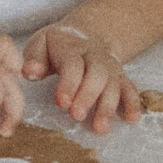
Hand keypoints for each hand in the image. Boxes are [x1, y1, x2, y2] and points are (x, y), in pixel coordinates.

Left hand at [22, 22, 141, 133]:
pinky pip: (130, 88)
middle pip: (96, 74)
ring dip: (108, 106)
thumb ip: (34, 59)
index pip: (72, 64)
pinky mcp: (120, 77)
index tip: (62, 102)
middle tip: (77, 115)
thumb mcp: (40, 44)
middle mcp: (94, 57)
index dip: (68, 83)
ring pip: (114, 84)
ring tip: (100, 128)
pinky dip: (133, 103)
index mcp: (71, 48)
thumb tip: (30, 72)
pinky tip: (132, 119)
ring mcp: (110, 67)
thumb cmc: (56, 46)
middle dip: (88, 95)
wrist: (85, 34)